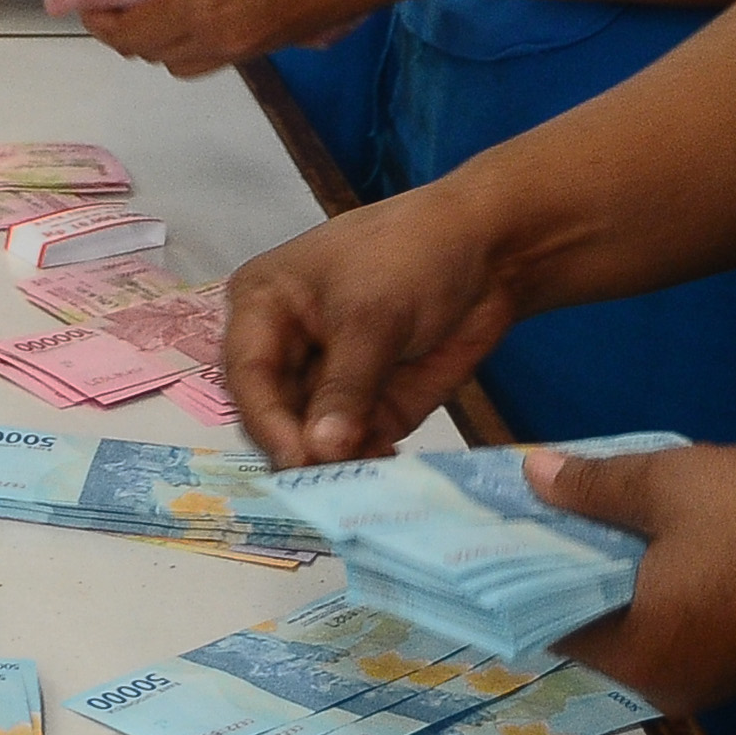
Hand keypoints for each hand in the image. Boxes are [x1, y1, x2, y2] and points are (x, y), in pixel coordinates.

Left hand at [74, 0, 405, 77]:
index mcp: (204, 2)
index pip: (129, 32)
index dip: (97, 19)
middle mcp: (222, 37)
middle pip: (152, 54)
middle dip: (123, 29)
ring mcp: (252, 46)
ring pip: (183, 62)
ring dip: (158, 40)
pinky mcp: (277, 45)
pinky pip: (216, 56)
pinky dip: (193, 39)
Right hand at [222, 178, 525, 465]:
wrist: (488, 253)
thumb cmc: (412, 257)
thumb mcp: (372, 316)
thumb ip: (345, 387)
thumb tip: (319, 452)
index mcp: (262, 306)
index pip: (248, 374)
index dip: (268, 420)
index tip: (299, 459)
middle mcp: (284, 349)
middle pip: (273, 415)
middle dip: (302, 448)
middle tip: (334, 481)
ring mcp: (327, 383)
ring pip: (312, 440)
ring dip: (337, 465)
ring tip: (367, 478)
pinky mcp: (367, 407)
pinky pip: (355, 447)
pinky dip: (367, 465)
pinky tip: (387, 471)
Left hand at [526, 442, 735, 716]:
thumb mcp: (670, 485)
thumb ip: (592, 486)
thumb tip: (532, 478)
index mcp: (639, 657)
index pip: (547, 624)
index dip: (517, 575)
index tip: (492, 532)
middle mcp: (668, 685)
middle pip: (591, 626)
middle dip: (564, 567)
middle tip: (531, 508)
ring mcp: (713, 677)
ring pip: (637, 622)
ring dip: (613, 571)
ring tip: (583, 506)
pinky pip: (677, 621)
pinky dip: (655, 582)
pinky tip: (649, 530)